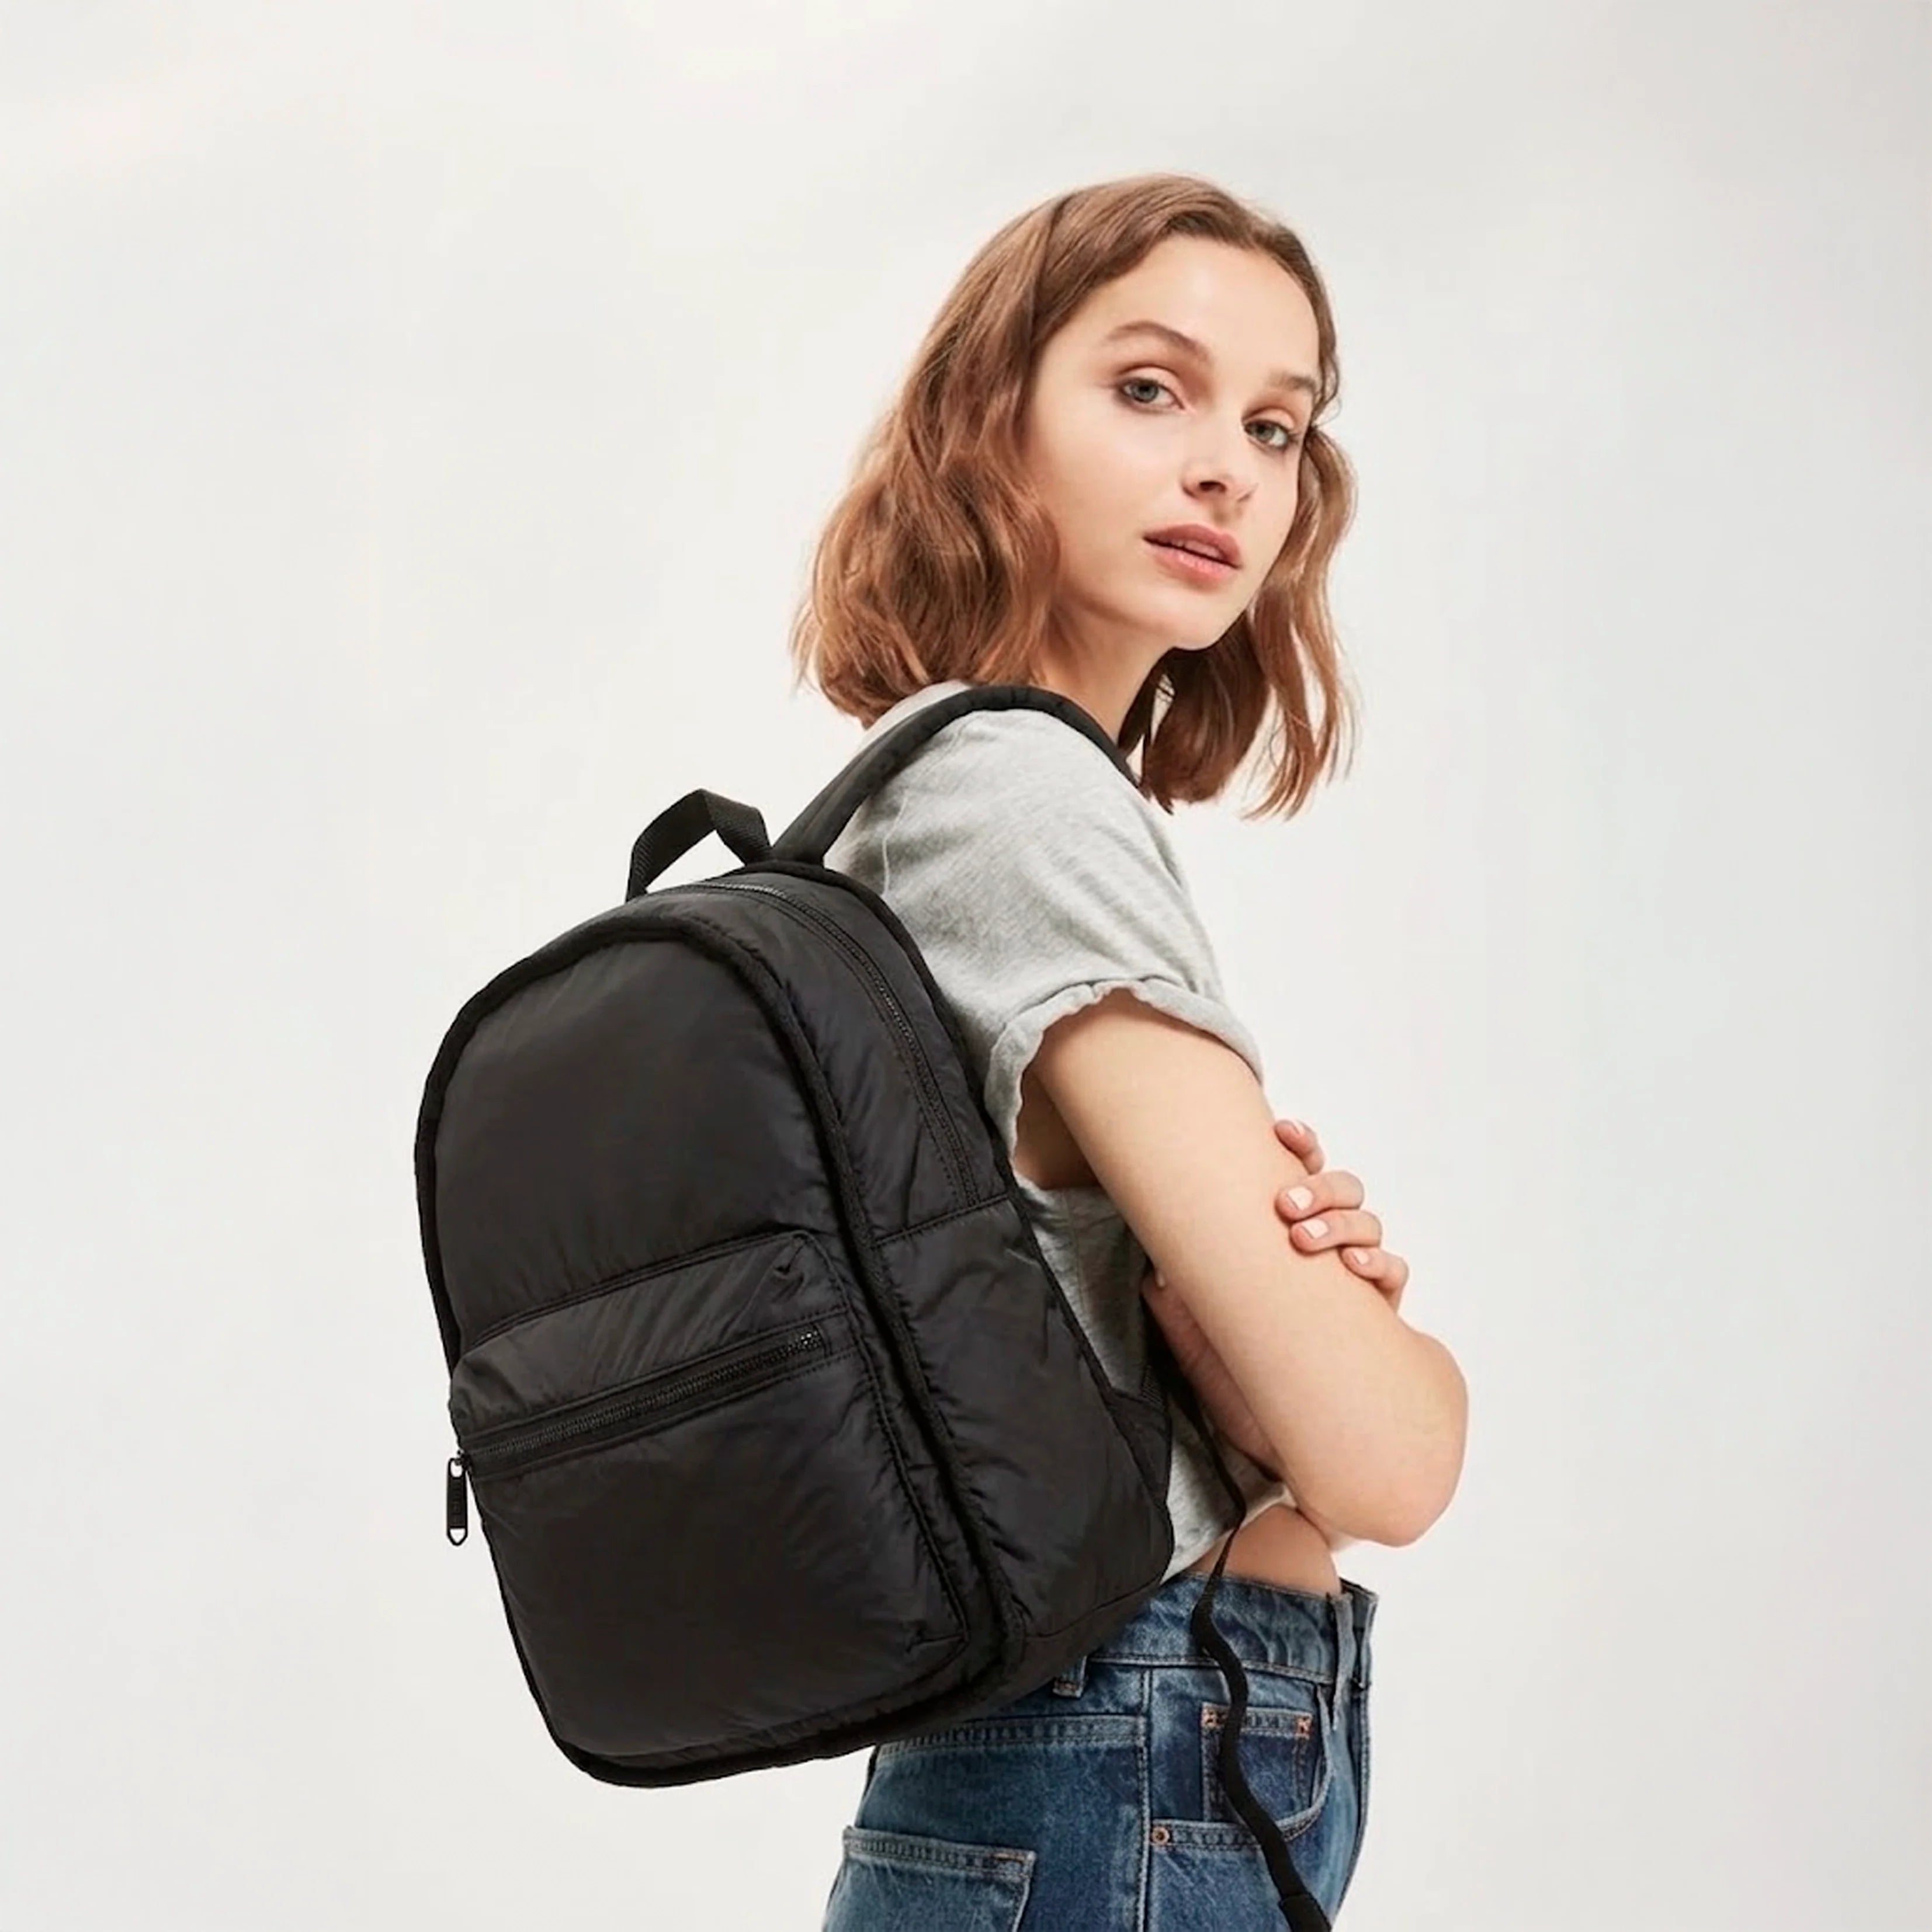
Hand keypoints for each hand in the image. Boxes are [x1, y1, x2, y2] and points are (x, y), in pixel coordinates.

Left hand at [1139, 1113, 1410, 1488]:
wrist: (1300, 1458)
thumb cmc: (1253, 1395)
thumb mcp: (1204, 1350)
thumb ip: (1181, 1310)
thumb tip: (1153, 1273)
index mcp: (1285, 1247)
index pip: (1297, 1179)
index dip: (1299, 1146)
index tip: (1282, 1128)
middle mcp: (1326, 1257)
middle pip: (1342, 1189)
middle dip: (1320, 1183)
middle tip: (1285, 1205)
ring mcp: (1357, 1285)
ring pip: (1369, 1223)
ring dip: (1343, 1221)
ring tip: (1306, 1241)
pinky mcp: (1382, 1322)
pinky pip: (1394, 1274)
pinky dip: (1380, 1264)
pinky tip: (1356, 1273)